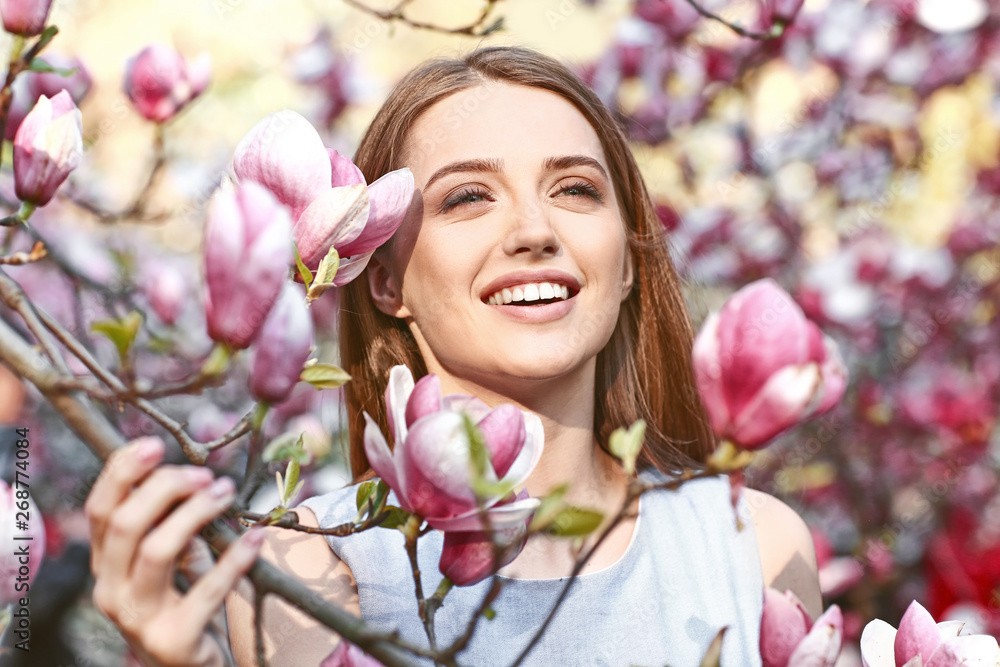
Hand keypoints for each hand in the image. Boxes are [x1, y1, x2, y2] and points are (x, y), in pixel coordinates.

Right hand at [85, 437, 263, 666]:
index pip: (100, 510)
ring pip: (158, 550)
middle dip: (166, 488)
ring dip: (196, 513)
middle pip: (125, 524)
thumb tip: (190, 479)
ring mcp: (138, 619)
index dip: (123, 472)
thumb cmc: (184, 607)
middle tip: (206, 475)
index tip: (156, 444)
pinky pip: (207, 590)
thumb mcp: (172, 566)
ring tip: (226, 494)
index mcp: (106, 567)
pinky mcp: (174, 641)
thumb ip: (172, 528)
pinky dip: (236, 558)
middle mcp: (111, 592)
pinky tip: (257, 536)